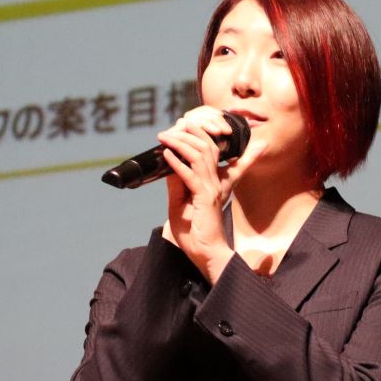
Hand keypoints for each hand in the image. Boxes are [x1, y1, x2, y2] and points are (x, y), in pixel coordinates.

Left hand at [158, 106, 237, 282]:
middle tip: (170, 128)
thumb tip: (168, 165)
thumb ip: (177, 184)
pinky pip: (190, 175)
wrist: (206, 254)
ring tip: (165, 137)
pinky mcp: (205, 199)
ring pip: (199, 156)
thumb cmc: (195, 233)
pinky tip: (167, 155)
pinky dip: (177, 163)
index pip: (211, 150)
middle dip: (188, 133)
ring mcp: (211, 189)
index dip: (199, 135)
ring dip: (180, 143)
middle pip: (206, 147)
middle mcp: (215, 182)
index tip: (180, 127)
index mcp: (214, 182)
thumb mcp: (180, 203)